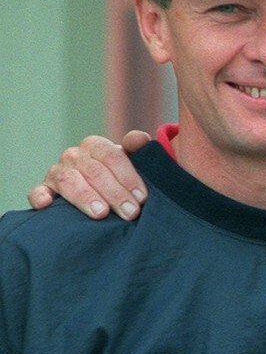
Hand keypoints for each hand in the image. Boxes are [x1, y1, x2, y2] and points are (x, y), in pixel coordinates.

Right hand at [27, 131, 151, 219]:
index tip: (141, 197)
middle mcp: (74, 156)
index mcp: (95, 145)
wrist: (97, 187)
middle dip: (114, 194)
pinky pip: (37, 191)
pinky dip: (40, 196)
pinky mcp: (44, 189)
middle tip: (130, 212)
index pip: (111, 156)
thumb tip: (138, 139)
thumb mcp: (131, 160)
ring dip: (86, 198)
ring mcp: (56, 172)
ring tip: (101, 214)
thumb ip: (138, 148)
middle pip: (94, 171)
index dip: (128, 177)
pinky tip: (47, 204)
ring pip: (69, 181)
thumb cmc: (118, 174)